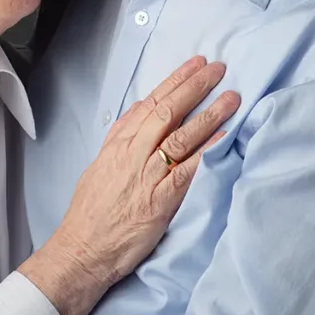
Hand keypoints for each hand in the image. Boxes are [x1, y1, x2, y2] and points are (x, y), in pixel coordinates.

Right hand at [19, 55, 239, 314]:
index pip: (149, 104)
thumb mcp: (100, 167)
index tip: (193, 66)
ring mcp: (147, 175)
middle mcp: (132, 154)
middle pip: (167, 111)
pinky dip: (207, 151)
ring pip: (181, 135)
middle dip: (194, 87)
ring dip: (209, 114)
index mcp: (117, 145)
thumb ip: (120, 141)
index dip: (173, 82)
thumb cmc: (90, 214)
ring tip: (231, 97)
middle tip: (217, 69)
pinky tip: (225, 137)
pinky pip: (189, 169)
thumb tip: (139, 116)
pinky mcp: (161, 199)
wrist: (83, 248)